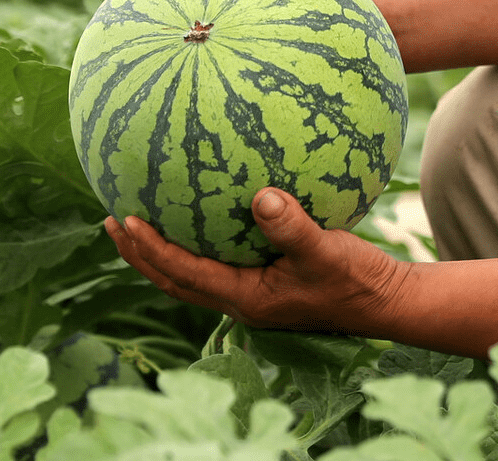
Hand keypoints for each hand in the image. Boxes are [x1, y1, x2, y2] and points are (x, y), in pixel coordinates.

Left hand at [105, 187, 410, 335]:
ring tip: (134, 223)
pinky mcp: (263, 283)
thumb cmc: (357, 280)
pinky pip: (213, 264)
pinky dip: (191, 246)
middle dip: (139, 254)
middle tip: (110, 221)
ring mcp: (250, 295)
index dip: (150, 249)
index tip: (123, 220)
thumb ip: (292, 227)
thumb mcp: (326, 251)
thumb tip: (260, 196)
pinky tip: (194, 215)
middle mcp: (240, 301)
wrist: (386, 302)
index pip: (182, 274)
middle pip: (172, 280)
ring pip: (189, 277)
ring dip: (158, 253)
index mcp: (245, 298)